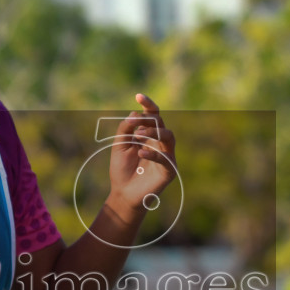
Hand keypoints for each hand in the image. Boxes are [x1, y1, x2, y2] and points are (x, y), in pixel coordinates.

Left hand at [106, 94, 176, 220]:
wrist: (123, 193)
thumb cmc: (122, 169)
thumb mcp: (119, 145)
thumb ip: (125, 129)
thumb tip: (135, 113)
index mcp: (149, 135)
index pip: (153, 115)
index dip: (148, 105)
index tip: (138, 96)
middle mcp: (160, 142)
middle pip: (160, 123)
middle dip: (146, 120)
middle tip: (132, 126)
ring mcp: (167, 155)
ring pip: (168, 136)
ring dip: (154, 132)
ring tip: (138, 136)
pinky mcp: (169, 170)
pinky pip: (165, 158)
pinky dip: (152, 154)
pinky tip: (140, 153)